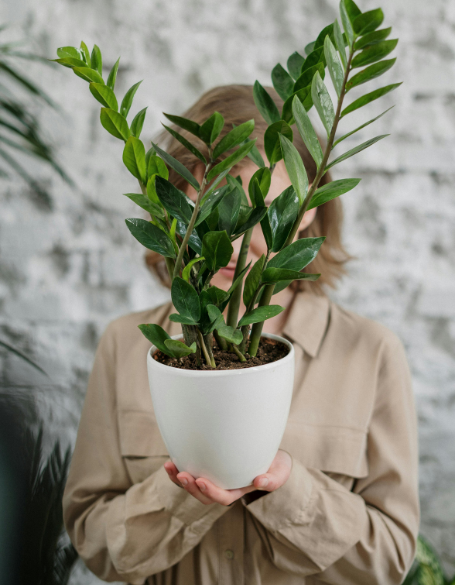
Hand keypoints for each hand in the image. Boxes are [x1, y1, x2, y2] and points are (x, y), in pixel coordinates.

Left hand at [164, 449, 291, 506]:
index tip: (201, 480)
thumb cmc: (275, 465)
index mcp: (238, 491)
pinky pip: (192, 470)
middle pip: (203, 495)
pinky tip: (171, 458)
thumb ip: (273, 480)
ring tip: (169, 466)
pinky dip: (179, 467)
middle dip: (190, 488)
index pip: (222, 497)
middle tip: (182, 475)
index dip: (210, 491)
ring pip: (193, 485)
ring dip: (179, 478)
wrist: (270, 454)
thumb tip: (259, 482)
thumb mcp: (279, 473)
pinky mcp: (208, 466)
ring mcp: (214, 477)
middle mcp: (223, 487)